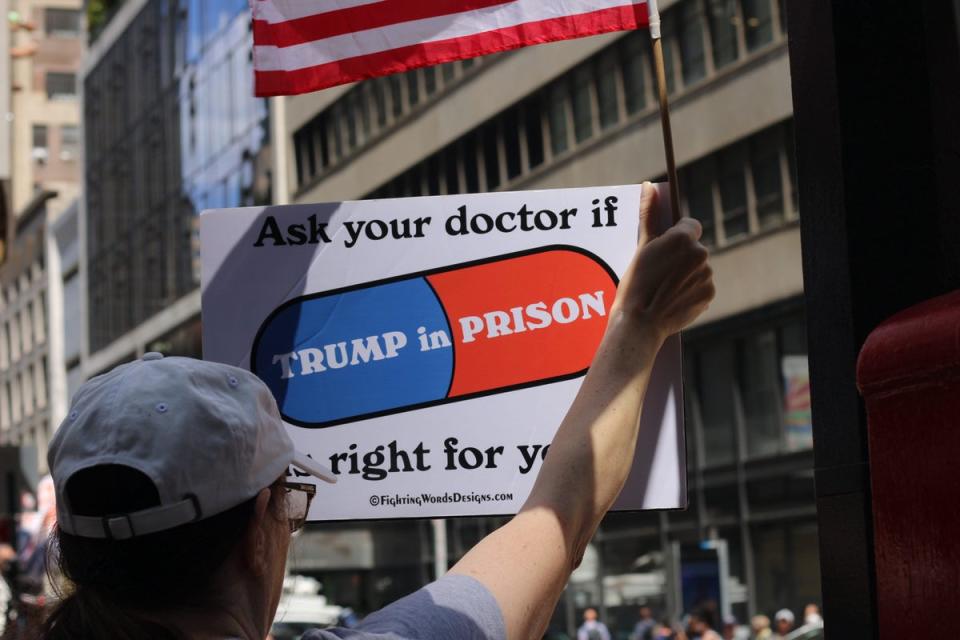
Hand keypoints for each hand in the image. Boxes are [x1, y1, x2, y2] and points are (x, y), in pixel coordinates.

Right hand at [611, 183, 714, 339]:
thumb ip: (648, 214)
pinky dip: (691, 291)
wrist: (640, 323)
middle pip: (694, 248)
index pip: (690, 226)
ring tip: (664, 288)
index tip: (664, 250)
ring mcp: (707, 275)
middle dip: (681, 257)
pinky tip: (673, 298)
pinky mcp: (709, 294)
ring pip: (698, 268)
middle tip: (659, 272)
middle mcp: (700, 254)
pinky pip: (701, 287)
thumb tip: (649, 186)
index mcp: (683, 239)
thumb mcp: (641, 247)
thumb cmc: (635, 284)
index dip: (676, 237)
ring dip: (686, 274)